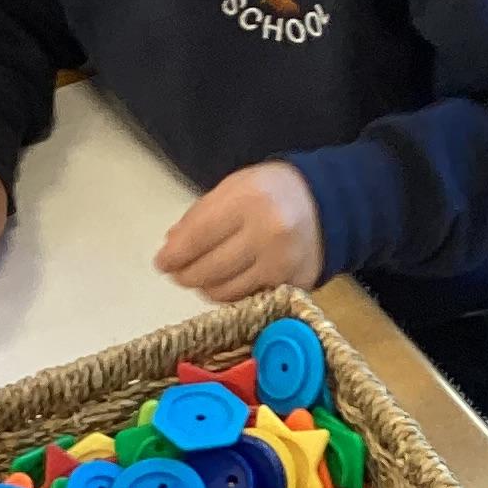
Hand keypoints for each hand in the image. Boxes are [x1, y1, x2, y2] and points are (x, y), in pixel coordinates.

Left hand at [156, 161, 322, 297]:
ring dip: (206, 287)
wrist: (326, 203)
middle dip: (186, 275)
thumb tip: (171, 248)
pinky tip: (229, 281)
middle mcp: (267, 234)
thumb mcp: (233, 188)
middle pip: (208, 270)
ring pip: (225, 292)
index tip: (161, 263)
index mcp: (248, 200)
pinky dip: (231, 294)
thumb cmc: (271, 192)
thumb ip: (199, 216)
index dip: (173, 256)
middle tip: (178, 273)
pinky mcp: (293, 286)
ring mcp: (282, 264)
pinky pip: (248, 299)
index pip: (197, 237)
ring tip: (204, 276)